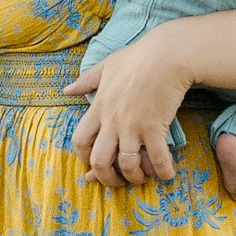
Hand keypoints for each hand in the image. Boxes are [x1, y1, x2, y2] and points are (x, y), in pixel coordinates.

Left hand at [71, 28, 191, 187]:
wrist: (167, 54)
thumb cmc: (138, 57)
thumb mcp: (107, 65)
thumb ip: (86, 80)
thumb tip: (67, 90)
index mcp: (99, 107)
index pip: (79, 140)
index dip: (84, 158)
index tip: (93, 164)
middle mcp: (112, 120)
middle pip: (99, 160)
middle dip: (106, 178)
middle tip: (117, 182)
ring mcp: (133, 125)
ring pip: (127, 164)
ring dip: (135, 177)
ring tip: (144, 177)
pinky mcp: (155, 127)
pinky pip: (157, 158)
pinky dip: (163, 171)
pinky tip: (168, 175)